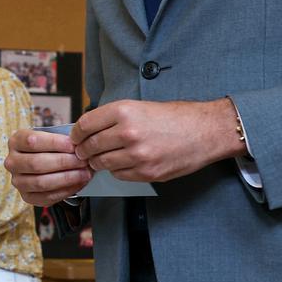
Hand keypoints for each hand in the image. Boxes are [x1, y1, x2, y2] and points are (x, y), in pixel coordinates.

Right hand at [5, 128, 92, 206]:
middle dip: (64, 162)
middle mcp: (12, 162)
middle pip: (37, 163)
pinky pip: (46, 197)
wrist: (43, 163)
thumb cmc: (49, 148)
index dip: (55, 143)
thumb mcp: (50, 137)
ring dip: (67, 178)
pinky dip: (66, 191)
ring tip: (84, 173)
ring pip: (41, 182)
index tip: (74, 145)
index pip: (32, 141)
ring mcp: (17, 181)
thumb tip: (80, 146)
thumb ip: (62, 140)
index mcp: (15, 141)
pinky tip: (79, 184)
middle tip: (83, 161)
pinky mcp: (26, 197)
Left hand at [71, 99, 242, 182]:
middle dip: (84, 151)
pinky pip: (119, 175)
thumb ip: (113, 118)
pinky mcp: (147, 172)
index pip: (85, 125)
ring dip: (98, 162)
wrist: (206, 131)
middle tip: (84, 152)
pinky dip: (117, 171)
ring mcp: (137, 155)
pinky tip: (123, 163)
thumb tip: (88, 129)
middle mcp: (128, 132)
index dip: (76, 134)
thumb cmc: (174, 117)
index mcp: (124, 111)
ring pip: (102, 163)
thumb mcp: (140, 106)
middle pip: (90, 146)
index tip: (76, 138)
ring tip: (101, 158)